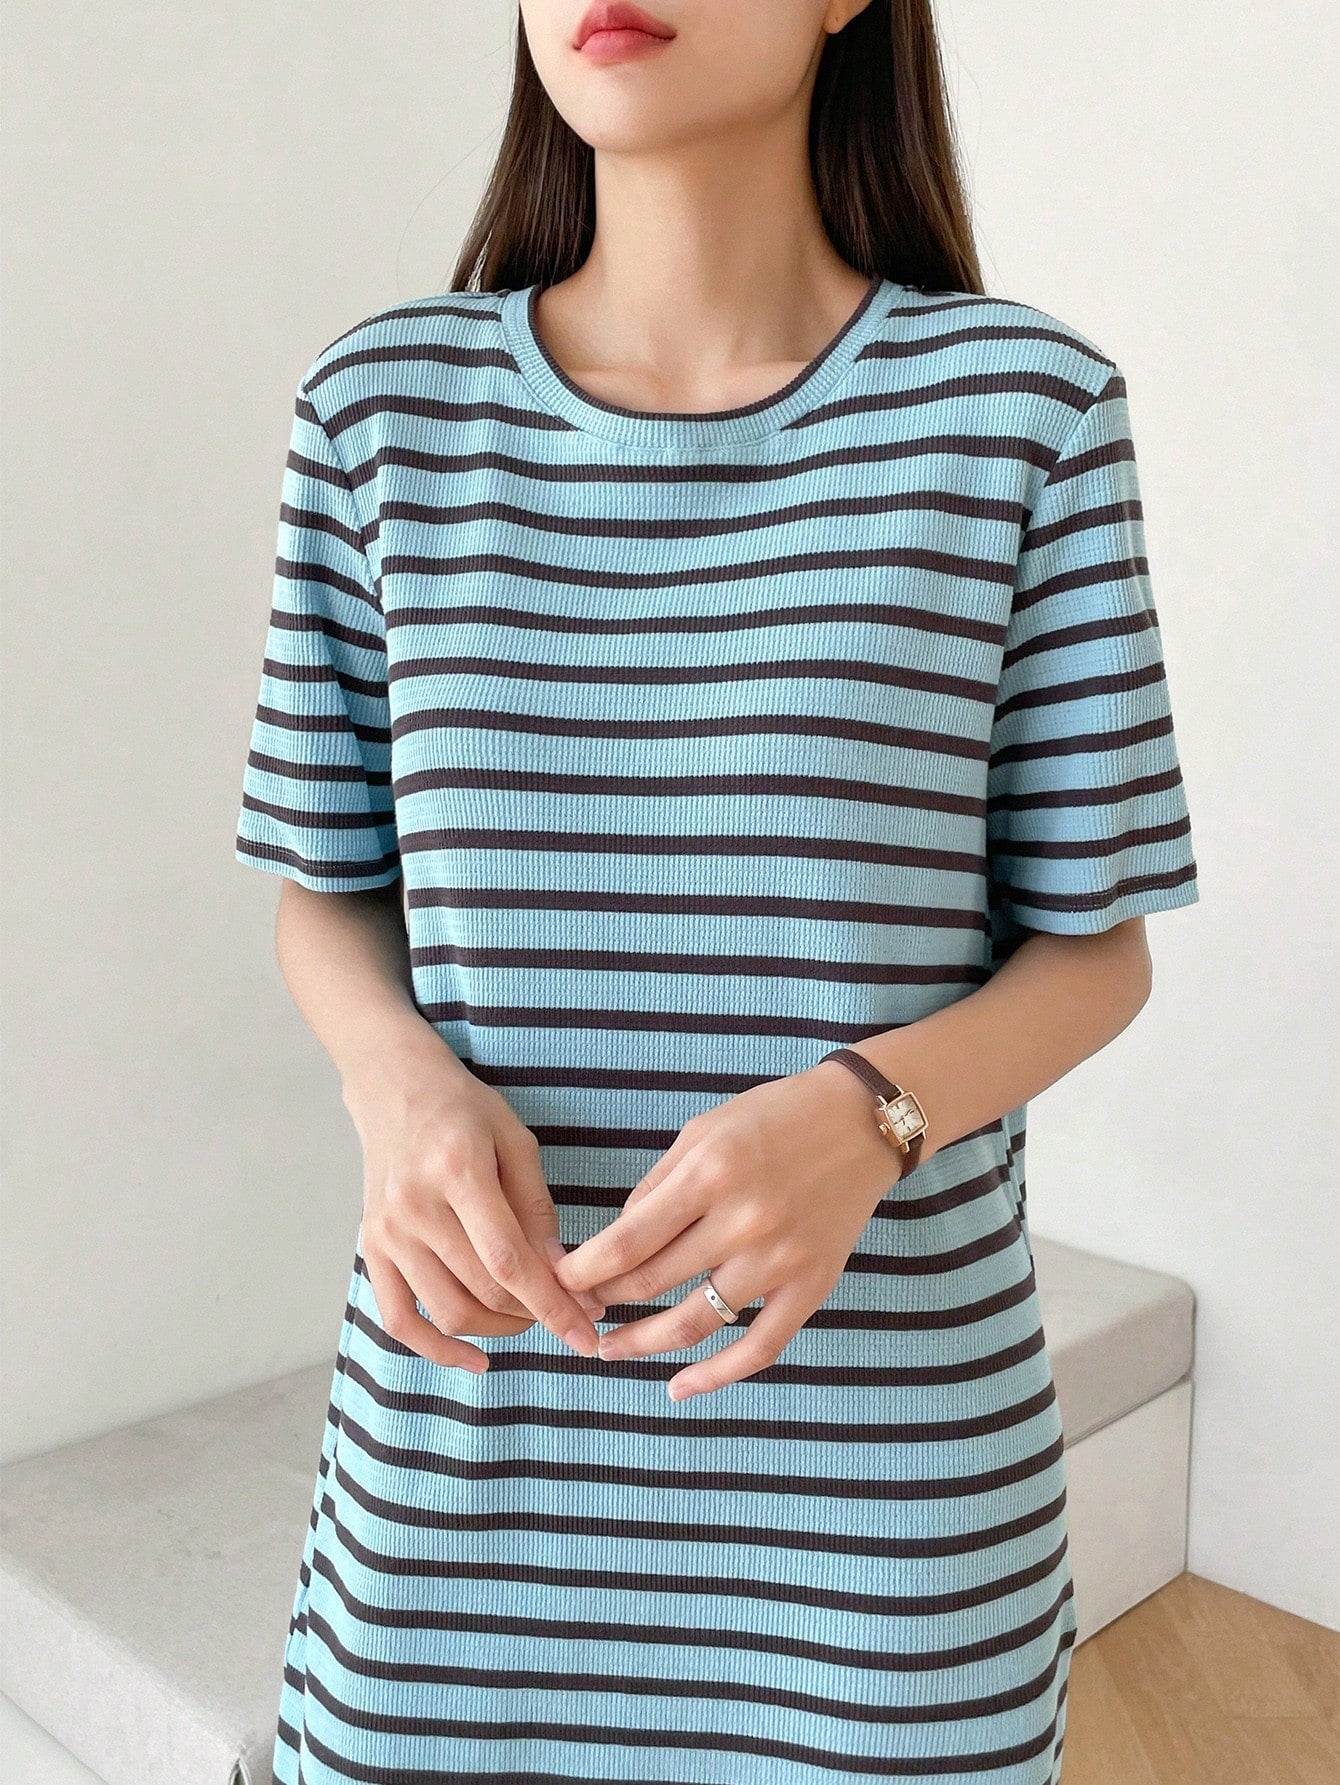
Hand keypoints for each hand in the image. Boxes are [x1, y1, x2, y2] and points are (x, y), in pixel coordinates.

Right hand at [343, 1038, 604, 1373]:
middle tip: (572, 1312)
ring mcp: (387, 1233)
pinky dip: (437, 1350)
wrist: (394, 1089)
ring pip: (448, 1312)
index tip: (587, 1333)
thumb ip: (538, 1208)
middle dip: (537, 1314)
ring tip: (530, 1316)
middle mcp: (415, 1207)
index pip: (509, 1260)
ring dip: (499, 1329)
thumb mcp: (515, 1141)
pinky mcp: (371, 1249)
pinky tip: (476, 1359)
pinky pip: (399, 1320)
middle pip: (483, 1290)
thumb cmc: (464, 1111)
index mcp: (457, 1171)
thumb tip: (564, 1275)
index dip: (552, 1304)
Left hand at [551, 1057, 905, 1399]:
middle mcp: (742, 1221)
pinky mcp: (811, 1286)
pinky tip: (679, 1389)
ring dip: (642, 1343)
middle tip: (575, 1311)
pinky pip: (759, 1347)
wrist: (860, 1121)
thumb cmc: (774, 1116)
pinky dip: (717, 1376)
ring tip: (608, 1350)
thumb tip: (617, 1240)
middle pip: (653, 1282)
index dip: (584, 1270)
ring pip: (695, 1322)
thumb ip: (657, 1185)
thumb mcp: (704, 1131)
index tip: (556, 1282)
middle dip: (603, 1302)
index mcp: (709, 1175)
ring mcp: (779, 1260)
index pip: (628, 1241)